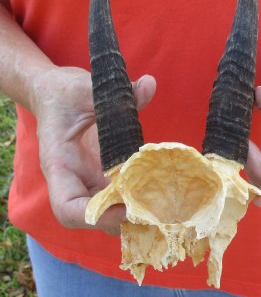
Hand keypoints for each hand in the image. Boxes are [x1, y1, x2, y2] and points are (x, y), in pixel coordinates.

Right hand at [33, 67, 155, 233]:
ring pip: (107, 209)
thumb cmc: (63, 93)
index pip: (67, 206)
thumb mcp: (84, 88)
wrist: (56, 94)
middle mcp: (73, 178)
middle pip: (91, 216)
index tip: (127, 208)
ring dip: (131, 211)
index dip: (96, 215)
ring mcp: (88, 177)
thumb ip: (116, 93)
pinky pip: (117, 192)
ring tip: (161, 206)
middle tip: (154, 211)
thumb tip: (149, 85)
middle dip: (120, 219)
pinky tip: (158, 190)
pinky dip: (134, 196)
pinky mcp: (101, 171)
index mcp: (60, 163)